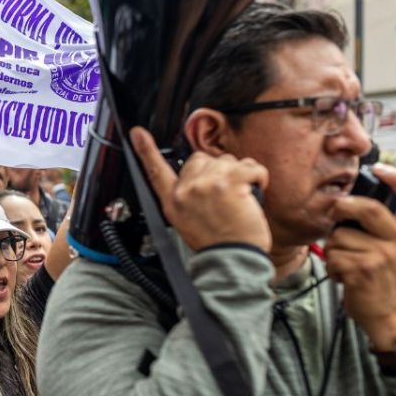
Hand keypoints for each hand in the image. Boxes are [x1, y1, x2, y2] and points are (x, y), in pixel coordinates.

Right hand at [131, 127, 270, 253]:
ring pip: (228, 160)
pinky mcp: (229, 183)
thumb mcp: (187, 223)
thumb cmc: (217, 246)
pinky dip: (258, 177)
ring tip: (241, 199)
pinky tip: (255, 192)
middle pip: (201, 159)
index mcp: (172, 202)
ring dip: (241, 175)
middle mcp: (185, 191)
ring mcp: (206, 184)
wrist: (231, 262)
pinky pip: (250, 167)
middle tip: (226, 194)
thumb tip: (201, 179)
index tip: (136, 133)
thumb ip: (188, 198)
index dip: (145, 150)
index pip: (154, 171)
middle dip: (217, 171)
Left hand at [326, 164, 395, 349]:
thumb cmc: (388, 279)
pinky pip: (333, 256)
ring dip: (335, 249)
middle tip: (336, 213)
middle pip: (365, 208)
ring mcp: (383, 256)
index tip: (379, 167)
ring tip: (347, 263)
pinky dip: (331, 267)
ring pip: (340, 236)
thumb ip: (385, 228)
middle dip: (342, 207)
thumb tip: (349, 204)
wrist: (392, 315)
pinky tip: (343, 276)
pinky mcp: (363, 270)